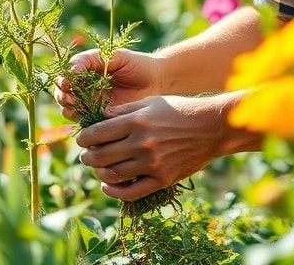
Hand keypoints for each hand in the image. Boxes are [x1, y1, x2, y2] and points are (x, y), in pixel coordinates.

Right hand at [54, 48, 162, 120]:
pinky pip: (85, 123)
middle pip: (61, 94)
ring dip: (69, 108)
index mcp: (85, 72)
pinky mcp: (101, 119)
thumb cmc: (136, 65)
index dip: (62, 79)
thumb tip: (71, 70)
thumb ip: (91, 59)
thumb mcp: (114, 56)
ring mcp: (91, 105)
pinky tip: (88, 115)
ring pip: (68, 110)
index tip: (68, 80)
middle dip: (62, 95)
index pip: (64, 76)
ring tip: (77, 104)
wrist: (158, 82)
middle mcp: (85, 89)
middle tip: (70, 95)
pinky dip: (81, 120)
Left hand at [74, 93, 235, 201]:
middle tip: (84, 155)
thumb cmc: (180, 110)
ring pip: (113, 174)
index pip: (98, 133)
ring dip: (98, 172)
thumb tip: (99, 118)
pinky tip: (107, 185)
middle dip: (87, 157)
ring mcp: (152, 163)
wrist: (212, 127)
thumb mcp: (152, 101)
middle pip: (102, 156)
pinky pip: (132, 192)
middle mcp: (142, 143)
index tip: (81, 139)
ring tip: (96, 167)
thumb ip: (124, 109)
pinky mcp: (162, 179)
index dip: (84, 138)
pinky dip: (114, 191)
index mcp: (137, 121)